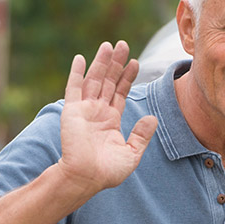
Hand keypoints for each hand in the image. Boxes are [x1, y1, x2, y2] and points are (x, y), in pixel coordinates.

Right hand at [57, 40, 158, 195]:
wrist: (86, 178)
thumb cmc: (107, 171)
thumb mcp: (131, 153)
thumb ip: (141, 135)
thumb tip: (152, 117)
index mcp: (111, 120)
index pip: (120, 93)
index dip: (127, 77)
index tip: (136, 62)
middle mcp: (97, 112)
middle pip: (108, 81)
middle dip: (116, 64)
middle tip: (123, 45)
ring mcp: (84, 110)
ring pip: (94, 80)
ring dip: (101, 63)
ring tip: (109, 46)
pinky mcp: (72, 111)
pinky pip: (73, 88)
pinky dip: (76, 73)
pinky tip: (80, 58)